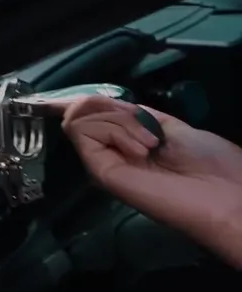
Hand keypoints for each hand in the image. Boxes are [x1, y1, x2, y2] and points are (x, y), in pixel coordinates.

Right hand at [57, 95, 241, 264]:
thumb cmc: (209, 162)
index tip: (66, 97)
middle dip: (112, 106)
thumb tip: (102, 103)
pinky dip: (114, 130)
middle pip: (83, 110)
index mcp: (126, 141)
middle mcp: (110, 151)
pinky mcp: (99, 170)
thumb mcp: (168, 125)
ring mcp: (102, 161)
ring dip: (120, 120)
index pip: (89, 114)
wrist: (225, 193)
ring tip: (150, 144)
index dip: (81, 101)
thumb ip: (135, 116)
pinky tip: (141, 150)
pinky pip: (84, 131)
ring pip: (81, 118)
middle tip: (145, 127)